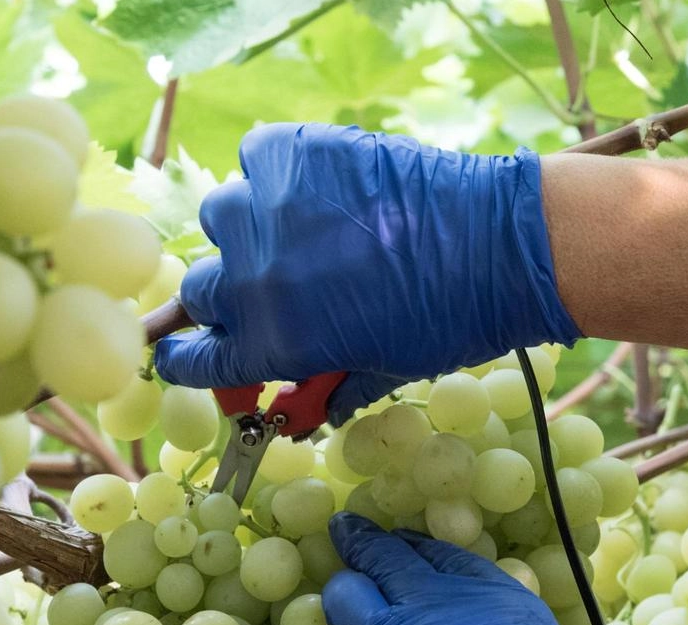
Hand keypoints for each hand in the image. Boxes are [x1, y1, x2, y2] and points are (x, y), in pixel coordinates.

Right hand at [152, 124, 580, 423]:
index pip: (194, 360)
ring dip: (250, 231)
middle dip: (231, 301)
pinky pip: (255, 160)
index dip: (189, 360)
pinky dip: (275, 172)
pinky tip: (315, 186)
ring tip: (301, 231)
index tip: (187, 354)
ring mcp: (266, 208)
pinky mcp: (289, 151)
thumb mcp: (385, 369)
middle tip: (273, 292)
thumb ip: (328, 388)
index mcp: (274, 343)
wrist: (501, 245)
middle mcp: (254, 277)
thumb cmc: (453, 319)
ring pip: (223, 219)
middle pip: (203, 292)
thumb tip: (301, 411)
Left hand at [321, 514, 621, 624]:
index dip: (421, 548)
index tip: (407, 545)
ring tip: (339, 601)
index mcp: (499, 602)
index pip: (446, 554)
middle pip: (384, 558)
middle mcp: (436, 611)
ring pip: (343, 599)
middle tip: (348, 534)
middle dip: (364, 545)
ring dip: (343, 600)